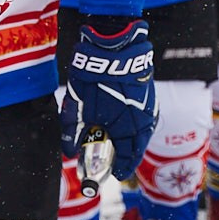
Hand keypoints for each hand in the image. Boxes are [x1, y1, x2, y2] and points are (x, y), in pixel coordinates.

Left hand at [62, 16, 155, 179]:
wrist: (113, 45)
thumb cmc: (93, 76)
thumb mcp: (76, 106)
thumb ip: (72, 132)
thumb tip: (70, 152)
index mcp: (129, 128)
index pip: (129, 158)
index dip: (121, 169)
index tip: (114, 174)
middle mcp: (144, 120)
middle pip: (137, 147)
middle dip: (125, 154)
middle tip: (114, 158)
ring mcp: (149, 106)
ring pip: (142, 132)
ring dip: (131, 138)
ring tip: (116, 139)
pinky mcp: (149, 95)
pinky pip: (144, 117)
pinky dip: (134, 124)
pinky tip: (122, 120)